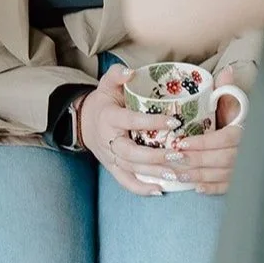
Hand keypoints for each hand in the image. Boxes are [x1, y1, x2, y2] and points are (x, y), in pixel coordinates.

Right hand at [78, 66, 174, 195]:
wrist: (85, 122)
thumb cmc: (105, 101)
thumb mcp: (107, 84)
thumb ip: (117, 74)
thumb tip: (130, 72)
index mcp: (109, 117)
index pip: (131, 121)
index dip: (151, 122)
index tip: (174, 122)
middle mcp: (108, 139)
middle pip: (130, 153)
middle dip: (155, 156)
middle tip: (179, 154)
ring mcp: (110, 156)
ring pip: (131, 169)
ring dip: (153, 173)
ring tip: (176, 173)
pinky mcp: (112, 168)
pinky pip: (125, 182)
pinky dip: (140, 189)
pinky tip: (160, 190)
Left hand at [165, 67, 243, 194]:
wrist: (249, 138)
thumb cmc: (233, 119)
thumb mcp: (230, 104)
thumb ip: (226, 90)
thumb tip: (227, 70)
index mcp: (244, 130)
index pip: (225, 139)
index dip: (203, 143)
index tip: (180, 143)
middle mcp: (247, 151)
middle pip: (222, 159)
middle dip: (195, 160)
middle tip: (172, 158)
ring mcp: (245, 168)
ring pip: (222, 175)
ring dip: (198, 175)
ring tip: (177, 173)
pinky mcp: (241, 181)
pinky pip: (227, 188)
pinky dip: (212, 188)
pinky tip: (197, 187)